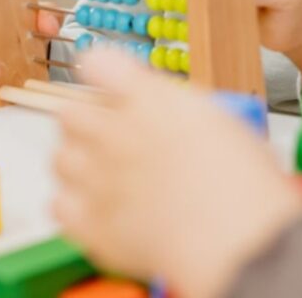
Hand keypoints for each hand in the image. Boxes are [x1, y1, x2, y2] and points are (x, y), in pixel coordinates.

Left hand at [53, 49, 301, 297]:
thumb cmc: (243, 181)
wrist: (237, 239)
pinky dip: (75, 206)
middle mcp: (114, 131)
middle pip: (70, 111)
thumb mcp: (218, 118)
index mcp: (148, 98)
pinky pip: (59, 205)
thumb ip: (176, 106)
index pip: (98, 63)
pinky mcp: (90, 223)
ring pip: (60, 158)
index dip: (102, 73)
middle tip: (109, 136)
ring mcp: (97, 178)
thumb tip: (164, 107)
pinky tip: (100, 208)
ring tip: (105, 175)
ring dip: (78, 163)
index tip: (110, 83)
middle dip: (86, 121)